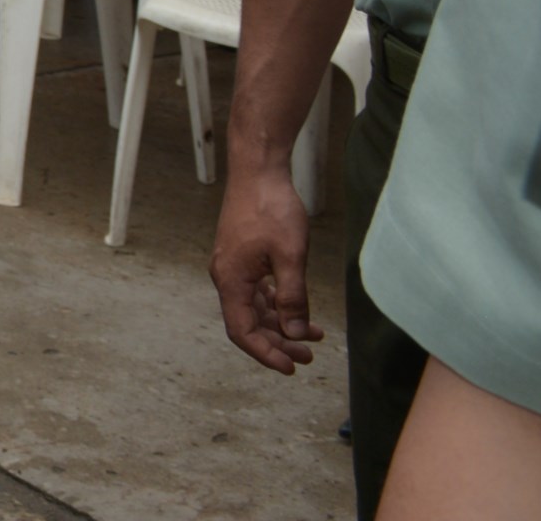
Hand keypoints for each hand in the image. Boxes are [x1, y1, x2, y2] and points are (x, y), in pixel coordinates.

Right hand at [212, 160, 324, 372]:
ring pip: (254, 308)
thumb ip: (293, 298)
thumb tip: (296, 333)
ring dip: (280, 324)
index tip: (291, 368)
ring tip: (313, 335)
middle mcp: (227, 276)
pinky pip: (256, 291)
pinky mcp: (242, 256)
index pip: (242, 331)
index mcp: (231, 279)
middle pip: (248, 322)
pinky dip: (277, 304)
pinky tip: (297, 307)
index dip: (265, 353)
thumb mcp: (291, 257)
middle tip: (309, 356)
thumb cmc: (272, 209)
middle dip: (278, 342)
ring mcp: (233, 265)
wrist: (258, 171)